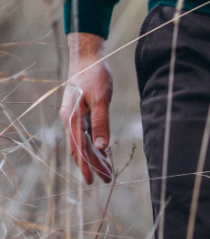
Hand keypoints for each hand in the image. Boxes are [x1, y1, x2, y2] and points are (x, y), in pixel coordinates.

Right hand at [59, 33, 114, 182]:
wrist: (87, 57)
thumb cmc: (94, 75)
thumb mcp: (100, 99)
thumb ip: (101, 122)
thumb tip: (100, 146)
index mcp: (72, 117)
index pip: (79, 147)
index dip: (86, 165)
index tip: (92, 181)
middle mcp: (70, 119)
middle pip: (82, 148)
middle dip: (94, 165)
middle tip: (108, 180)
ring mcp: (75, 116)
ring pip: (85, 142)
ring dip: (96, 157)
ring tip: (109, 171)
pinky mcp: (81, 113)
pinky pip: (87, 134)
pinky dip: (95, 145)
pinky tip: (104, 153)